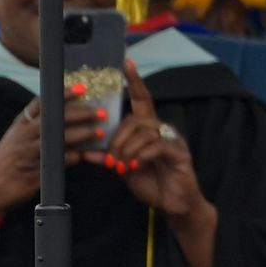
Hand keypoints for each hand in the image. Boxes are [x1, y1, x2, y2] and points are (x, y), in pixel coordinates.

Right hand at [0, 91, 105, 213]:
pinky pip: (58, 161)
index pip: (42, 103)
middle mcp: (24, 135)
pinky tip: (82, 156)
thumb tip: (66, 115)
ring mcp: (29, 153)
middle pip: (55, 117)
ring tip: (99, 132)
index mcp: (20, 125)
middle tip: (100, 113)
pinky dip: (72, 157)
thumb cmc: (6, 162)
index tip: (83, 88)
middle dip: (81, 113)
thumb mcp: (16, 138)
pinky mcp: (34, 171)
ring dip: (82, 134)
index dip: (63, 95)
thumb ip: (35, 126)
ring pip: (59, 138)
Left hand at [103, 60, 206, 217]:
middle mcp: (162, 130)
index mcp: (148, 130)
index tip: (127, 63)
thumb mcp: (124, 169)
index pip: (142, 100)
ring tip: (121, 166)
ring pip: (143, 132)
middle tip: (111, 159)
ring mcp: (172, 140)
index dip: (135, 81)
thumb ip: (109, 157)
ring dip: (127, 149)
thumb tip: (86, 151)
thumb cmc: (152, 183)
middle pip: (135, 120)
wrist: (175, 203)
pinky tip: (134, 166)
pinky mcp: (179, 152)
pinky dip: (141, 156)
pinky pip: (156, 146)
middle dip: (117, 138)